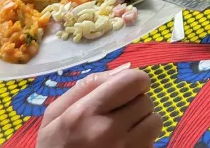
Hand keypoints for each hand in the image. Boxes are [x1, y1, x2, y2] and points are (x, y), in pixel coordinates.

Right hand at [37, 68, 162, 147]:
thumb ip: (85, 87)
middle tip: (118, 117)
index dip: (134, 82)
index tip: (126, 91)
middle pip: (146, 100)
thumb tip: (123, 70)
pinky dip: (143, 142)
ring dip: (142, 124)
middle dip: (135, 105)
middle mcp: (107, 130)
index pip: (133, 80)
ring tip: (122, 133)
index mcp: (84, 113)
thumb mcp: (54, 117)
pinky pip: (153, 141)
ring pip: (155, 121)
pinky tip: (124, 147)